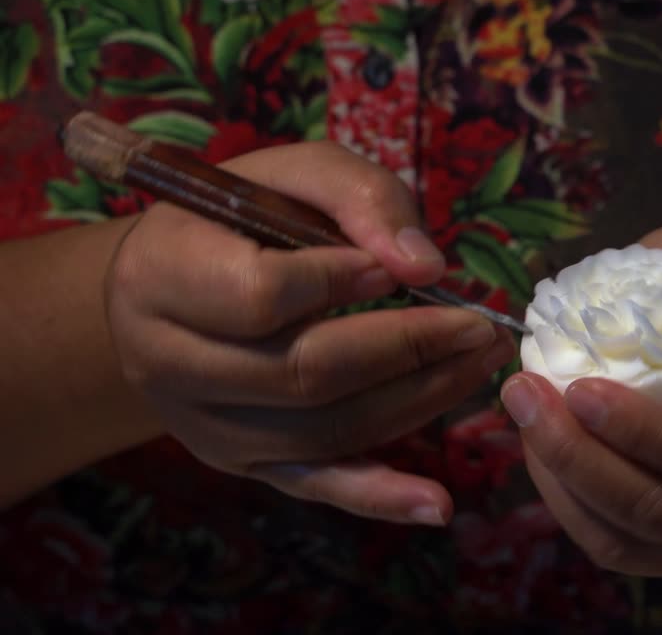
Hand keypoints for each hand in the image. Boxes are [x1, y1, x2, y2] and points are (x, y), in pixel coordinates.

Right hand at [107, 141, 514, 524]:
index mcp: (163, 275)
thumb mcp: (294, 174)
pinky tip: (437, 503)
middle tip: (482, 327)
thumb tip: (426, 268)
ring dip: (419, 401)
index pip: (260, 295)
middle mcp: (168, 363)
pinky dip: (379, 498)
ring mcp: (204, 426)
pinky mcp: (244, 463)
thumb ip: (358, 197)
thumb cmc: (242, 215)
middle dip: (410, 349)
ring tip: (481, 364)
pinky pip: (316, 485)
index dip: (340, 281)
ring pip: (325, 431)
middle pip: (303, 373)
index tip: (405, 270)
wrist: (175, 285)